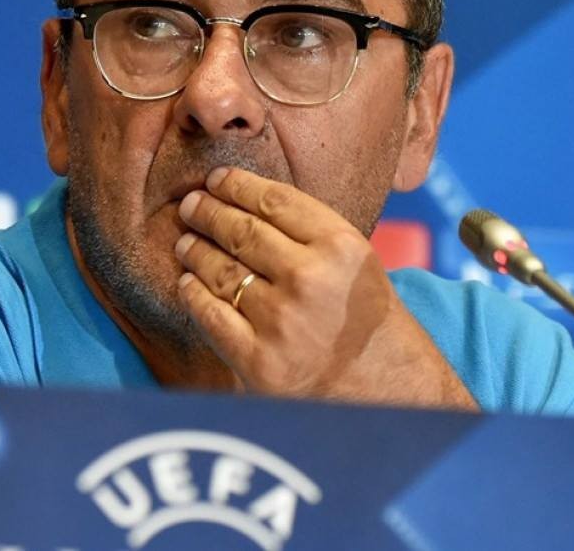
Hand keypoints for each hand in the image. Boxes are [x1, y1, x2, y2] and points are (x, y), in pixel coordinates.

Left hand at [174, 167, 477, 409]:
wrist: (388, 394)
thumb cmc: (368, 322)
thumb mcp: (357, 262)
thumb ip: (310, 233)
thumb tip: (244, 200)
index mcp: (341, 246)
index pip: (274, 201)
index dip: (237, 185)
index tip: (217, 180)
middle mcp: (309, 279)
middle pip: (241, 231)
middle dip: (208, 212)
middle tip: (191, 204)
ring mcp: (280, 320)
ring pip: (219, 270)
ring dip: (195, 250)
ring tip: (185, 240)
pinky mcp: (258, 359)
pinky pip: (210, 314)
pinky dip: (193, 293)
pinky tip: (187, 281)